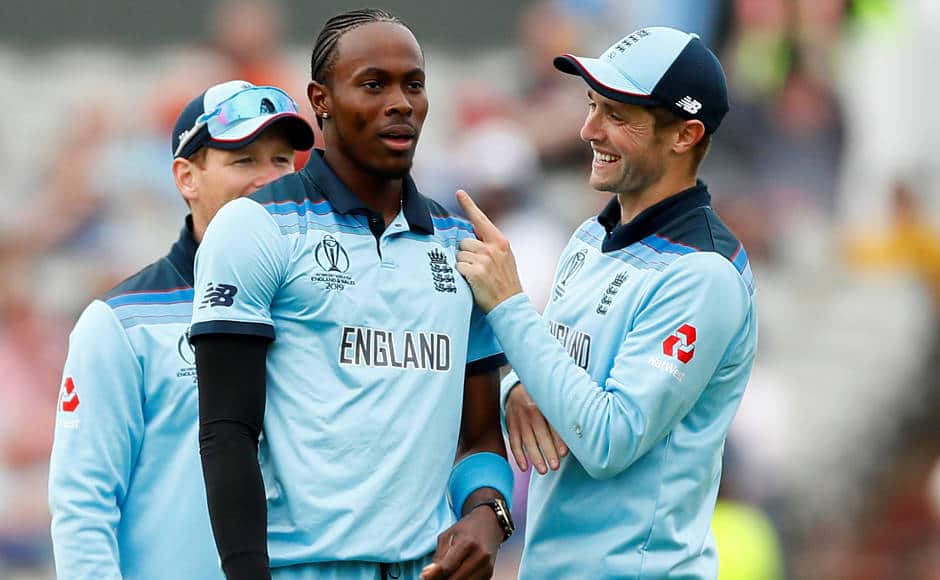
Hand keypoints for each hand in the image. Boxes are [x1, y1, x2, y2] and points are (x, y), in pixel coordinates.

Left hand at [420, 505, 502, 579]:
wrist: (490, 524)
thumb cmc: (465, 528)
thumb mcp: (448, 535)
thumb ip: (439, 555)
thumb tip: (427, 575)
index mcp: (467, 543)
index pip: (448, 566)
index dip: (433, 575)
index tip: (423, 577)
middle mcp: (480, 556)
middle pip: (456, 579)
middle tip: (432, 577)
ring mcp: (487, 566)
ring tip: (443, 576)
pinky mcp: (489, 574)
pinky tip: (455, 575)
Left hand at [455, 189, 523, 312]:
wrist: (510, 304)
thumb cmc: (505, 282)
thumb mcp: (505, 258)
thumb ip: (490, 245)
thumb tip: (471, 236)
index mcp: (500, 242)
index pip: (481, 220)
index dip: (469, 205)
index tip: (459, 193)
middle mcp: (492, 248)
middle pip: (464, 242)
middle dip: (465, 253)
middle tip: (477, 267)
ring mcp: (484, 260)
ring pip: (459, 255)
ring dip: (463, 265)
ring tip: (476, 276)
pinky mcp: (475, 272)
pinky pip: (458, 267)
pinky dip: (461, 275)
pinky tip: (472, 282)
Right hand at [505, 384, 568, 473]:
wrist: (516, 389)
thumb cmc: (540, 399)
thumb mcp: (551, 401)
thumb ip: (561, 414)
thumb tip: (575, 434)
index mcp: (545, 404)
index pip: (553, 424)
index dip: (559, 440)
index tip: (564, 453)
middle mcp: (531, 411)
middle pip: (541, 434)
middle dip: (548, 451)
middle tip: (555, 466)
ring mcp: (520, 419)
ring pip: (527, 441)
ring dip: (535, 457)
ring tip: (543, 470)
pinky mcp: (511, 425)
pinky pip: (514, 442)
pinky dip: (518, 456)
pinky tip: (524, 467)